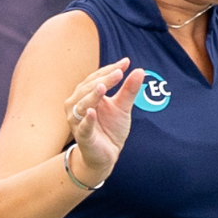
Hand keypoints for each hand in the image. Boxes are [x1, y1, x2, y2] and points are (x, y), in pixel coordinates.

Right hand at [64, 58, 139, 179]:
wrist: (105, 155)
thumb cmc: (110, 128)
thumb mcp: (123, 108)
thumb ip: (129, 90)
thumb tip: (140, 70)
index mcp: (86, 95)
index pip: (96, 78)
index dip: (110, 70)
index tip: (126, 62)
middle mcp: (77, 105)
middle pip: (89, 88)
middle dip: (104, 79)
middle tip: (119, 72)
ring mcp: (77, 121)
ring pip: (82, 105)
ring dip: (92, 96)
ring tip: (103, 87)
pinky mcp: (82, 137)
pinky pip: (83, 127)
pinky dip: (87, 120)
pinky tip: (92, 113)